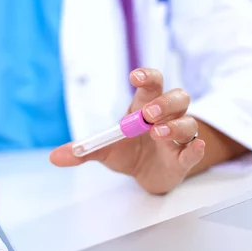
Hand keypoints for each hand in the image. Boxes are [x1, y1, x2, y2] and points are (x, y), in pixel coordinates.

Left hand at [50, 68, 205, 194]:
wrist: (144, 174)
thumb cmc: (127, 151)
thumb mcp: (104, 149)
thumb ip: (83, 151)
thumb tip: (55, 157)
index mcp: (145, 106)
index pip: (152, 83)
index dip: (147, 76)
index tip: (135, 76)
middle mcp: (166, 117)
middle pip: (177, 98)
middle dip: (165, 102)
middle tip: (148, 114)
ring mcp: (178, 137)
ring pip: (188, 123)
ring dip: (176, 126)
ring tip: (158, 133)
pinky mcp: (184, 159)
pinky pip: (195, 150)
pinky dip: (196, 149)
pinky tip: (194, 147)